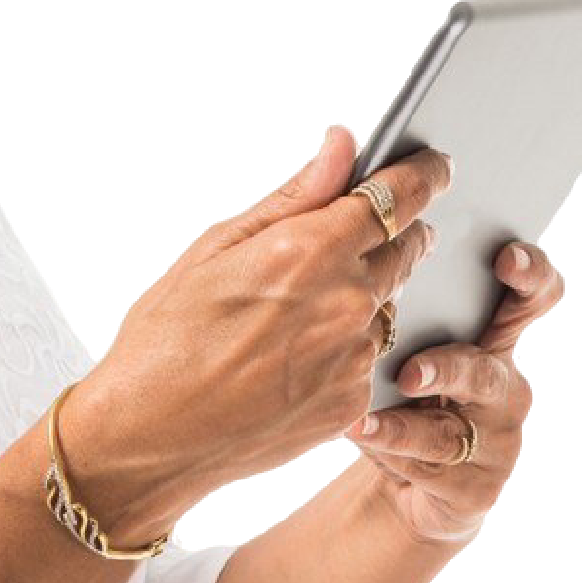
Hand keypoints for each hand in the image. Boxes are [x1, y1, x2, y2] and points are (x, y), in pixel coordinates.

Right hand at [59, 125, 449, 547]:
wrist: (149, 440)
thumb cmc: (163, 339)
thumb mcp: (214, 249)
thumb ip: (293, 196)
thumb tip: (343, 143)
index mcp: (310, 252)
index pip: (400, 196)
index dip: (423, 173)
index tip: (432, 164)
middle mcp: (347, 303)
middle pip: (409, 246)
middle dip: (394, 231)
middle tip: (352, 235)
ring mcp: (355, 358)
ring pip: (389, 304)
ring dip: (365, 293)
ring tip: (297, 309)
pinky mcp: (353, 403)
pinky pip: (371, 356)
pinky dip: (347, 345)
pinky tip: (293, 354)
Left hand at [344, 240, 566, 546]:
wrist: (409, 485)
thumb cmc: (403, 398)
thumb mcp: (406, 352)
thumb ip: (400, 312)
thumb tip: (364, 265)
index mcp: (495, 339)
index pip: (533, 297)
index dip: (532, 274)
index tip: (505, 257)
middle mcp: (504, 386)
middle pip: (494, 370)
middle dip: (452, 368)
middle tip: (410, 373)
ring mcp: (497, 440)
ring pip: (452, 426)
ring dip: (407, 419)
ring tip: (365, 416)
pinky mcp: (478, 486)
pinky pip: (430, 460)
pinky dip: (389, 443)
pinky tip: (358, 430)